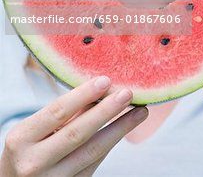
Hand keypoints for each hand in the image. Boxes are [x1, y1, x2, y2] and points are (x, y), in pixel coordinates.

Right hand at [0, 76, 147, 175]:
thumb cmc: (27, 149)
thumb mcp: (34, 129)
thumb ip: (64, 112)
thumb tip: (100, 89)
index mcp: (21, 139)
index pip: (57, 112)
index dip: (83, 95)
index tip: (106, 80)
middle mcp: (34, 163)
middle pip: (78, 133)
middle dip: (106, 111)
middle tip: (128, 93)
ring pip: (92, 151)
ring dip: (120, 129)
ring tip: (140, 111)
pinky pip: (94, 163)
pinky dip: (111, 142)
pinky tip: (124, 128)